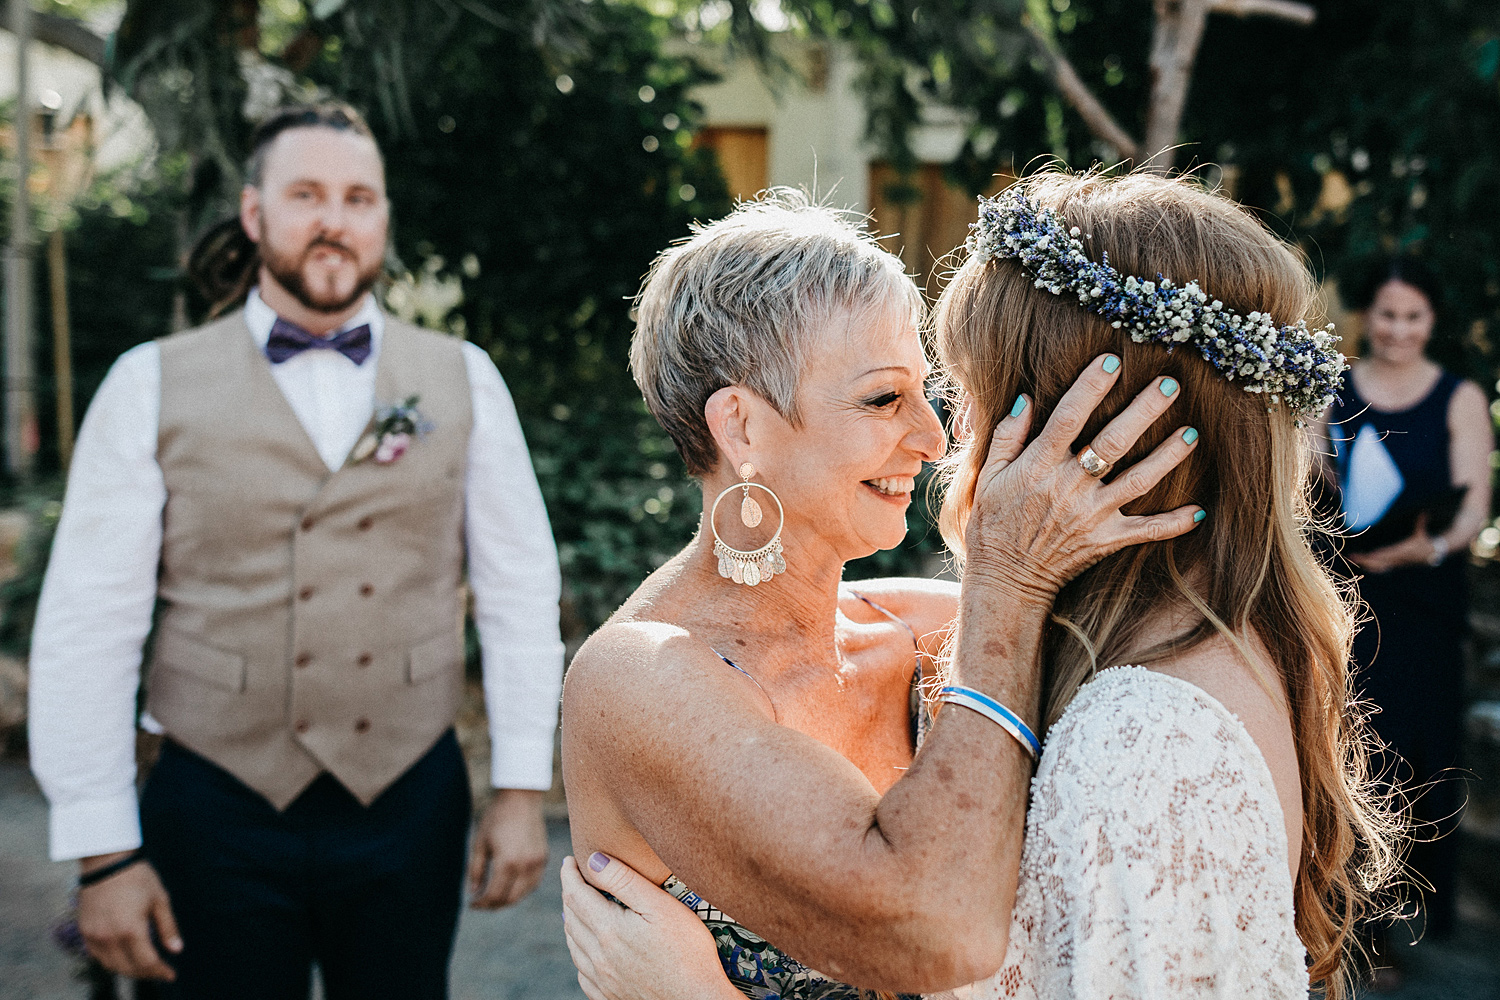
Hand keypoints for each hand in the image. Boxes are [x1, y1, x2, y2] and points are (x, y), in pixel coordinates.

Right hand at [76, 853, 180, 981]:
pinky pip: (97, 956)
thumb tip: (177, 950)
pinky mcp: (84, 931)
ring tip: (144, 967)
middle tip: (160, 972)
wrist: (107, 861)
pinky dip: (111, 961)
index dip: (160, 972)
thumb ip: (168, 927)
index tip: (171, 975)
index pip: (147, 962)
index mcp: (131, 929)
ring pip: (111, 965)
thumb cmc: (138, 877)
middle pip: (128, 968)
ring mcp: (94, 935)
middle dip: (146, 974)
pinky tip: (124, 957)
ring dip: (128, 970)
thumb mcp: (160, 899)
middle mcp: (109, 937)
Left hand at [469, 788, 548, 907]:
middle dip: (493, 905)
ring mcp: (537, 863)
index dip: (481, 903)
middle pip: (509, 899)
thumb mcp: (480, 843)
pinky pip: (533, 883)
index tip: (471, 904)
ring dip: (508, 900)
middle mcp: (525, 866)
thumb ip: (476, 870)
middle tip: (481, 903)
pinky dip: (521, 890)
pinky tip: (511, 887)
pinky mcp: (544, 858)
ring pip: (523, 894)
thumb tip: (473, 892)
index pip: (493, 895)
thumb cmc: (497, 818)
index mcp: (507, 862)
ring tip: (494, 897)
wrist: (521, 798)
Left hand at [561, 853, 738, 999]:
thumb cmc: (688, 951)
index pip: (575, 895)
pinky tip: (587, 950)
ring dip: (570, 922)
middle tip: (573, 878)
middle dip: (569, 894)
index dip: (569, 874)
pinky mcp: (610, 996)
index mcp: (608, 929)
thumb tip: (593, 860)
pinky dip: (579, 954)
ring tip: (576, 908)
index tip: (569, 860)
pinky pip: (582, 973)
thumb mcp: (660, 905)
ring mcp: (603, 980)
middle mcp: (599, 956)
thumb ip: (624, 880)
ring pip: (573, 946)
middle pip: (571, 919)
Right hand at [964, 356, 1203, 601]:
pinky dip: (1173, 524)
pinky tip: (1199, 511)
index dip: (1089, 388)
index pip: (1067, 418)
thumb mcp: (989, 476)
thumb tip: (1026, 398)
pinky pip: (1145, 531)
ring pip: (1138, 481)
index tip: (1111, 361)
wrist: (1004, 579)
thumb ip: (1007, 436)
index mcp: (1038, 466)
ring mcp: (1091, 515)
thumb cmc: (993, 523)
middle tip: (1170, 384)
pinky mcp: (1105, 540)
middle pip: (1112, 443)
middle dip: (1142, 412)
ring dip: (1167, 456)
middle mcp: (1069, 488)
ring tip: (1192, 433)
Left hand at [1348, 519, 1437, 573]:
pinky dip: (1370, 566)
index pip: (1387, 554)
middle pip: (1378, 561)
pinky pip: (1380, 567)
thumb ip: (1421, 523)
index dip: (1377, 555)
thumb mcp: (1421, 533)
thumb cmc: (1423, 542)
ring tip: (1352, 558)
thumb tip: (1424, 512)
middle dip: (1365, 560)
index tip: (1367, 555)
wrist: (1429, 555)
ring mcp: (1394, 562)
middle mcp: (1396, 559)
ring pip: (1377, 566)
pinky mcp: (1393, 564)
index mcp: (1402, 551)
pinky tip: (1361, 563)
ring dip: (1364, 563)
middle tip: (1352, 556)